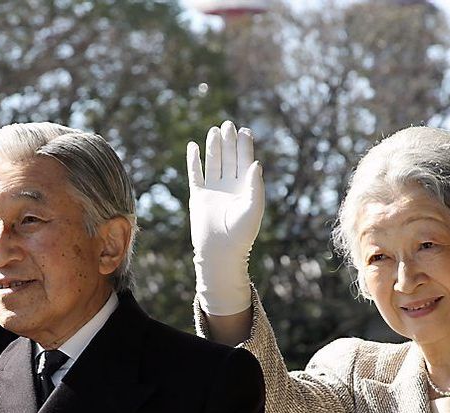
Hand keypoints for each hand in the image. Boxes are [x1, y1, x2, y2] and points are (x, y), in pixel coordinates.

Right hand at [187, 120, 263, 315]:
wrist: (220, 251)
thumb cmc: (241, 233)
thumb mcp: (254, 207)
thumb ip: (255, 184)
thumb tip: (255, 162)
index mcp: (245, 188)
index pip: (245, 161)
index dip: (244, 146)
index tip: (244, 130)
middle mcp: (229, 187)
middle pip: (229, 158)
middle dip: (229, 141)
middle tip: (228, 124)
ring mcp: (213, 190)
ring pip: (213, 163)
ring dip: (213, 147)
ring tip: (214, 131)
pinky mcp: (199, 196)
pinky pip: (196, 174)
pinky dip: (194, 160)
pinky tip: (193, 146)